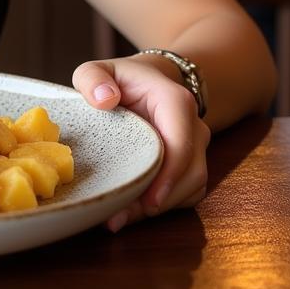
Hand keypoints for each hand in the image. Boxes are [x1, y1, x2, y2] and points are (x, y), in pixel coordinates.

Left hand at [72, 55, 209, 231]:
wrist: (148, 83)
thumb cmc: (121, 80)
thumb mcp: (99, 70)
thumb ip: (93, 78)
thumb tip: (103, 99)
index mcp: (175, 102)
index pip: (181, 142)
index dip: (169, 175)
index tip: (149, 201)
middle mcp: (194, 127)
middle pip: (188, 174)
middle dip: (157, 201)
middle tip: (119, 217)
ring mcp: (196, 149)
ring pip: (190, 189)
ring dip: (158, 209)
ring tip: (118, 218)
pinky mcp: (191, 167)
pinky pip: (185, 194)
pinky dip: (162, 207)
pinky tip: (130, 212)